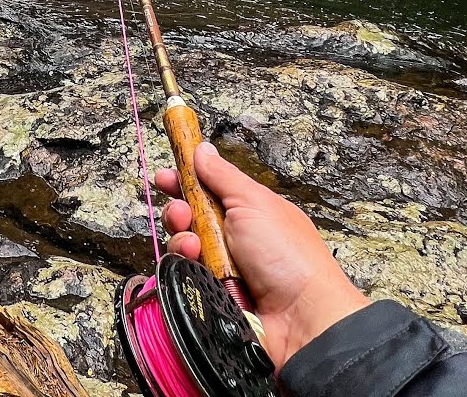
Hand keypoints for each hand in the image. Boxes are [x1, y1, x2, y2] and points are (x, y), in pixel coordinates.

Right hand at [155, 141, 370, 368]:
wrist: (300, 317)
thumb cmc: (290, 258)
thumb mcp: (253, 202)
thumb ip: (222, 175)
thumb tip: (202, 149)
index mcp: (248, 211)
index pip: (208, 189)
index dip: (184, 181)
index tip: (166, 177)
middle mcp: (234, 238)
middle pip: (189, 217)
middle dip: (179, 211)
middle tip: (183, 213)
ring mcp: (222, 266)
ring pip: (182, 245)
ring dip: (183, 239)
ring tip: (194, 245)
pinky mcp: (211, 291)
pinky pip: (183, 273)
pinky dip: (186, 265)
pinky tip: (197, 264)